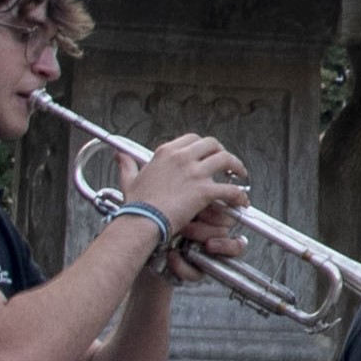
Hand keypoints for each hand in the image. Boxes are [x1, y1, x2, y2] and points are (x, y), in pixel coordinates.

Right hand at [119, 129, 247, 234]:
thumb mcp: (128, 180)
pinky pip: (230, 189)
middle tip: (226, 163)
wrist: (142, 221)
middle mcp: (182, 158)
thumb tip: (120, 156)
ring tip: (240, 175)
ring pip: (226, 159)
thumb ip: (127, 165)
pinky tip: (240, 201)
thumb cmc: (137, 205)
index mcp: (166, 153)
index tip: (207, 154)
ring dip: (236, 167)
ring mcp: (194, 173)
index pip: (191, 139)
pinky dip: (239, 195)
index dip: (203, 146)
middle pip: (212, 144)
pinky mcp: (204, 190)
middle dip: (222, 151)